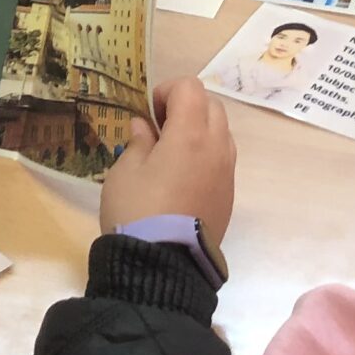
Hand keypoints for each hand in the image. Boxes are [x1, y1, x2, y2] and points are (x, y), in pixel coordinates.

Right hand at [102, 77, 236, 249]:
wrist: (162, 266)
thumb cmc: (137, 211)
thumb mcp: (125, 172)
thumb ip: (138, 142)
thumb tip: (144, 127)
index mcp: (190, 133)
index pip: (190, 88)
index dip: (167, 91)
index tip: (149, 112)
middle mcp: (217, 147)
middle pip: (211, 105)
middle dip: (186, 107)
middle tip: (159, 129)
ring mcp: (227, 172)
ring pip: (221, 132)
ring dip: (200, 130)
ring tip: (171, 153)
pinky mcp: (230, 195)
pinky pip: (223, 159)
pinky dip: (206, 154)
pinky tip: (183, 177)